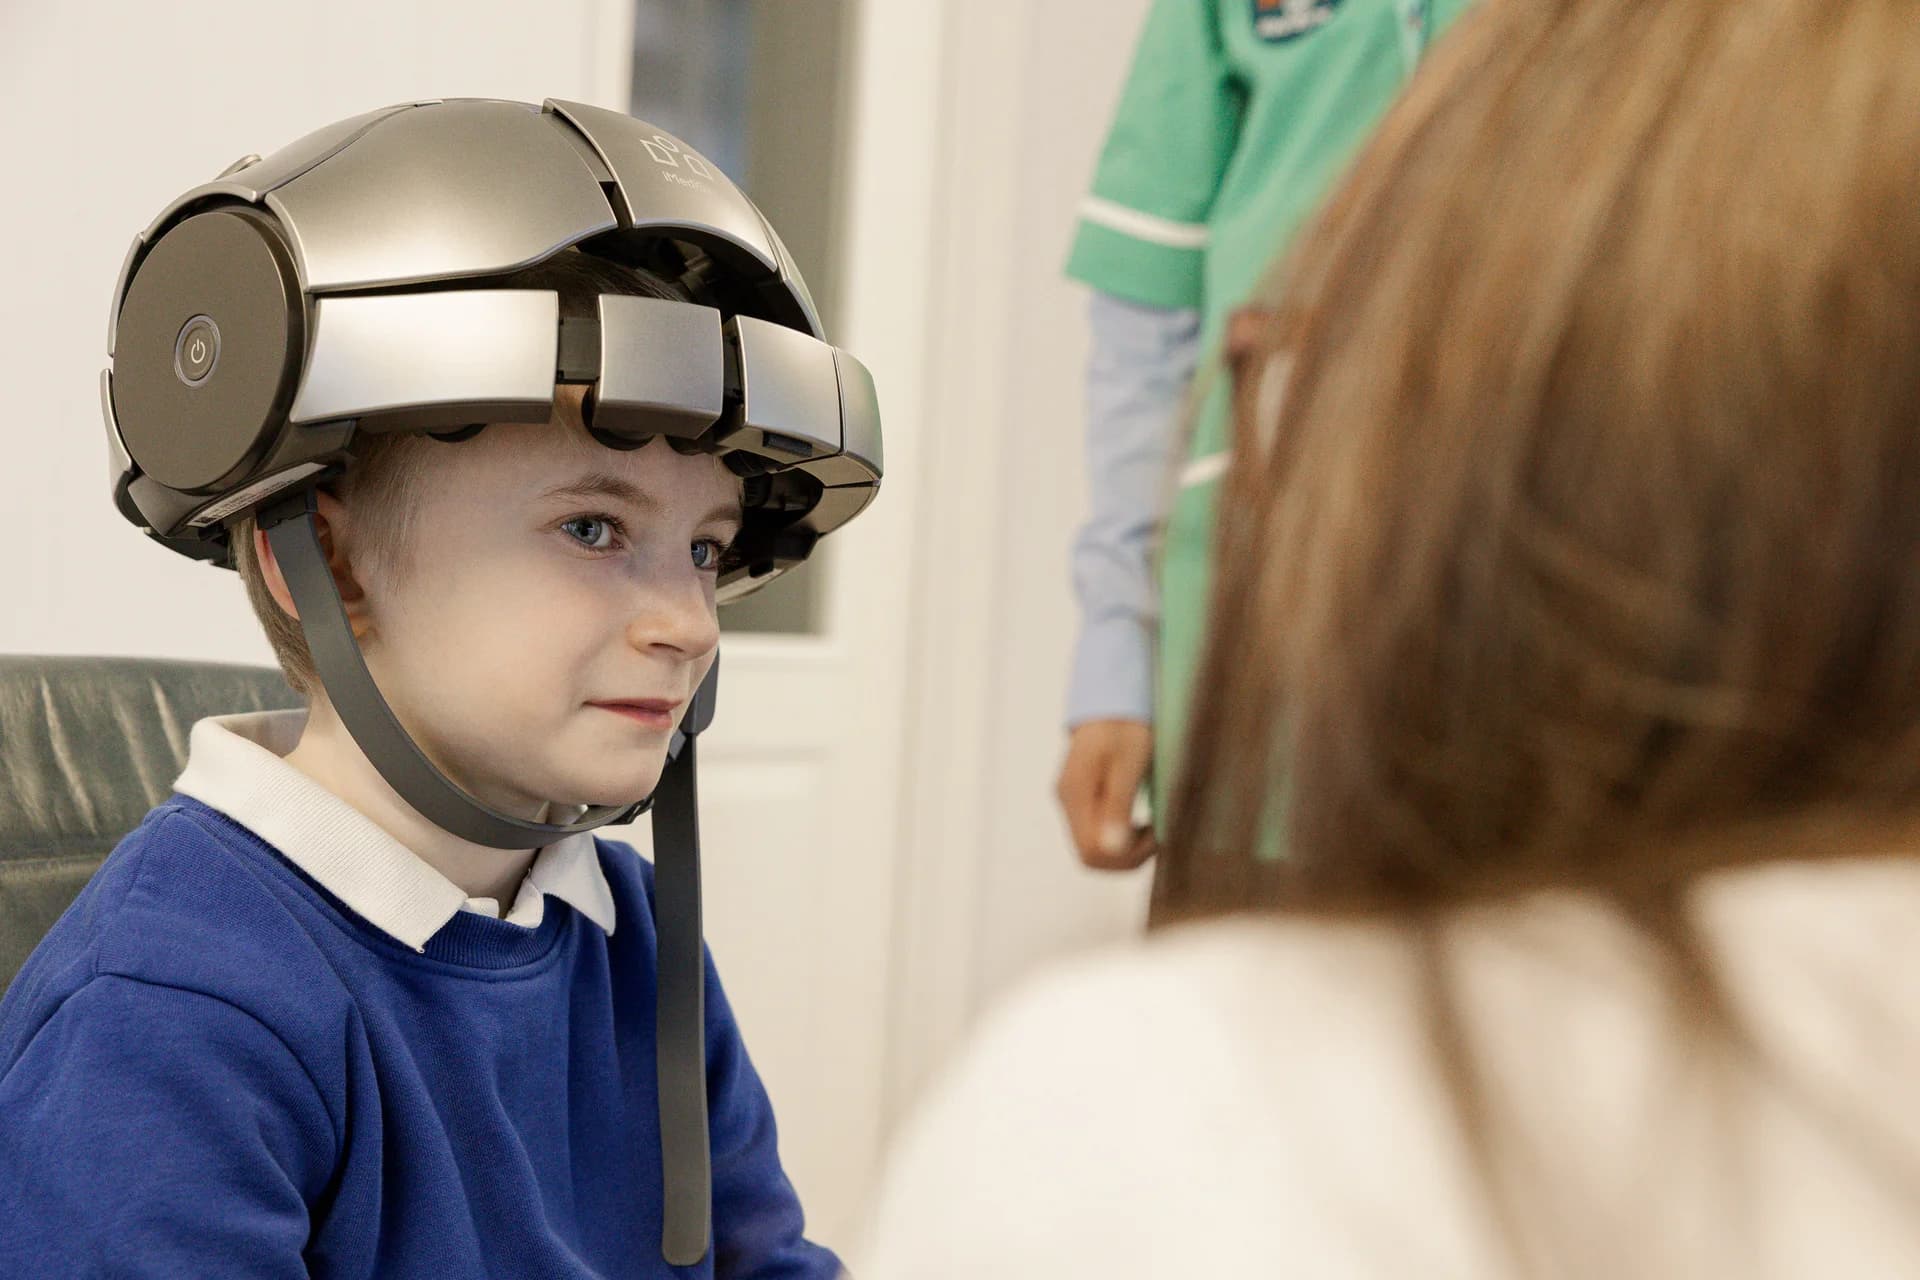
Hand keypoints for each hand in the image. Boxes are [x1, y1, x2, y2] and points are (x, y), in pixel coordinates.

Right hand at [1055, 719, 1157, 870]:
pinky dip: (1118, 837)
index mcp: (1075, 794)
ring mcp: (1072, 800)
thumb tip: (1112, 850)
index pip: (1091, 852)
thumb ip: (1118, 806)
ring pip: (1092, 848)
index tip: (1153, 834)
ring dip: (1123, 849)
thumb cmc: (1125, 726)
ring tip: (1149, 828)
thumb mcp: (1128, 764)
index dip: (1125, 856)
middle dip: (1125, 857)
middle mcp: (1067, 801)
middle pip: (1089, 855)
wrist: (1113, 700)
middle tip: (1155, 834)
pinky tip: (1138, 822)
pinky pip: (1095, 832)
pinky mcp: (1081, 798)